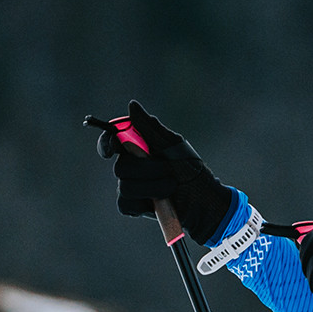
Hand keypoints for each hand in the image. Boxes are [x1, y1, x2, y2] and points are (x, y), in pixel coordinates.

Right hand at [85, 101, 233, 242]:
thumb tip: (132, 105)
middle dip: (147, 169)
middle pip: (120, 166)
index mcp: (138, 147)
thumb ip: (151, 128)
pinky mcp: (134, 206)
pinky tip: (157, 202)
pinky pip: (126, 204)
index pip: (112, 140)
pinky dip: (144, 203)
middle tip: (169, 169)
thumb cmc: (193, 171)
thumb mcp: (175, 146)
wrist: (205, 202)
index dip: (106, 142)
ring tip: (171, 186)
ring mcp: (131, 186)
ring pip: (125, 186)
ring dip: (153, 187)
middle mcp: (131, 165)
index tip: (112, 149)